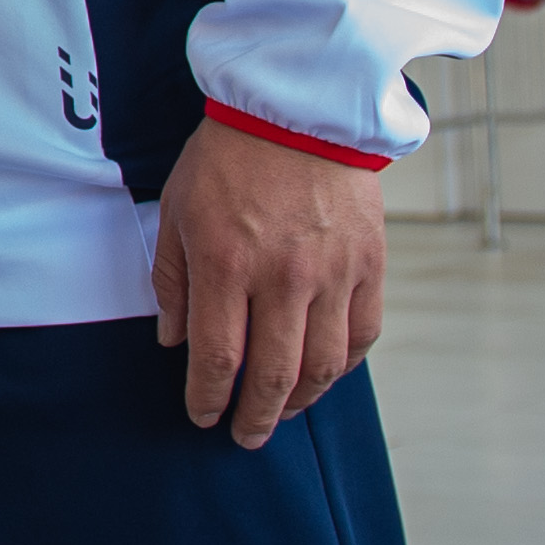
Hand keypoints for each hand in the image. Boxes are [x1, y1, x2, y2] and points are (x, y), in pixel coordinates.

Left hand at [148, 119, 385, 452]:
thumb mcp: (177, 211)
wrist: (299, 107)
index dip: (209, 399)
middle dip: (256, 418)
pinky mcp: (370, 264)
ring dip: (301, 402)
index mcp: (228, 263)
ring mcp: (334, 273)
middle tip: (245, 436)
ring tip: (283, 412)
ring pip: (323, 366)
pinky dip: (343, 364)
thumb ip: (174, 282)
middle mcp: (284, 277)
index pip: (219, 358)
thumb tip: (176, 342)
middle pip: (275, 377)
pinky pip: (362, 334)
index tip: (203, 416)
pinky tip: (323, 372)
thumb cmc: (229, 155)